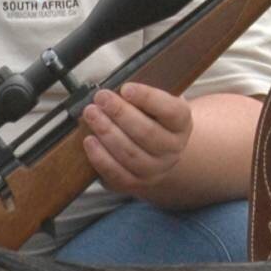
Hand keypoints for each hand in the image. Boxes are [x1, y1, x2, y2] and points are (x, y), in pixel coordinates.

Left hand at [79, 82, 193, 197]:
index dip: (148, 98)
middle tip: (101, 98)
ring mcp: (156, 169)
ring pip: (130, 154)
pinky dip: (100, 157)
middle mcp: (173, 149)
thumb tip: (115, 89)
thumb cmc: (151, 119)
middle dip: (120, 113)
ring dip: (107, 132)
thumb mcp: (154, 102)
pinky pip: (117, 173)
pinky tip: (89, 141)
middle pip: (147, 133)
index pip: (170, 111)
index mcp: (181, 123)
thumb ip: (140, 95)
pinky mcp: (136, 182)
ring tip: (91, 114)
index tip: (126, 88)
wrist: (156, 151)